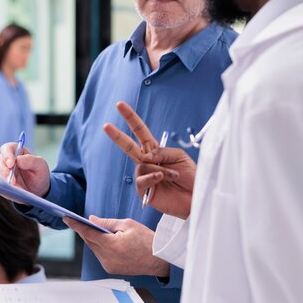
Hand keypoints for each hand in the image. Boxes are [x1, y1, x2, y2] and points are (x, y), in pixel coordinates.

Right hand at [0, 143, 50, 195]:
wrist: (38, 190)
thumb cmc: (39, 174)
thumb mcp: (41, 165)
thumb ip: (31, 160)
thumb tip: (18, 160)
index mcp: (17, 151)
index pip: (7, 148)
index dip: (7, 155)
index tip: (11, 164)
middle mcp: (7, 160)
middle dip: (5, 170)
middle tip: (12, 180)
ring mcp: (2, 171)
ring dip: (4, 179)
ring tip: (14, 186)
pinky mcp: (0, 182)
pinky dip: (4, 187)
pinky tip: (12, 190)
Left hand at [65, 216, 168, 276]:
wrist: (159, 259)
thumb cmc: (147, 240)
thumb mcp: (127, 225)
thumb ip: (107, 223)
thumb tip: (91, 220)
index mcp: (112, 245)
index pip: (88, 233)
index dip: (76, 225)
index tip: (66, 218)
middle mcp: (108, 258)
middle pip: (90, 241)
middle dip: (85, 231)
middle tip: (79, 220)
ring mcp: (109, 266)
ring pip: (94, 249)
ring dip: (94, 239)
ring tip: (95, 230)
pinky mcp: (111, 270)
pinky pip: (100, 255)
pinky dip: (100, 247)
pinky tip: (105, 241)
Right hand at [104, 101, 195, 218]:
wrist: (197, 198)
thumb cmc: (191, 177)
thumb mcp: (179, 156)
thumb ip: (160, 151)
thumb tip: (145, 156)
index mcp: (155, 150)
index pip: (140, 131)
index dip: (130, 118)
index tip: (119, 105)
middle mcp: (146, 162)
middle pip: (128, 146)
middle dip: (117, 135)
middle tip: (106, 125)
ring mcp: (143, 176)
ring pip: (143, 164)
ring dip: (161, 169)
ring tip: (174, 176)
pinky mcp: (143, 191)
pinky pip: (142, 179)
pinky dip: (153, 176)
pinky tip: (161, 178)